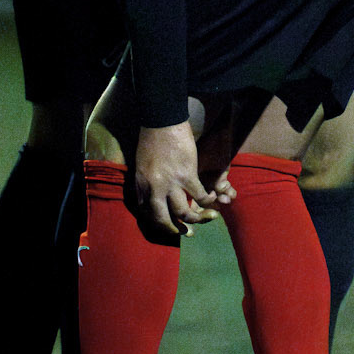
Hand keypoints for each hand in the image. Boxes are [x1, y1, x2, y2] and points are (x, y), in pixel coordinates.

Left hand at [134, 122, 221, 238]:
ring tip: (207, 217)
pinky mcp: (187, 175)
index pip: (147, 213)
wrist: (161, 120)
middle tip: (187, 233)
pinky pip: (200, 196)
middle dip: (176, 230)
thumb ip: (147, 181)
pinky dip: (208, 200)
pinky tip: (213, 199)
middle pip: (163, 219)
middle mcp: (153, 188)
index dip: (160, 223)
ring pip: (184, 212)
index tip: (170, 225)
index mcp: (140, 185)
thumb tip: (155, 193)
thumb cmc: (151, 137)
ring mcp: (170, 183)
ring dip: (197, 219)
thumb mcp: (141, 164)